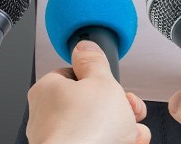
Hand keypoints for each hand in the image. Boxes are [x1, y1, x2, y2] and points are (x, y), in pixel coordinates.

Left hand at [26, 39, 149, 143]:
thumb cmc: (84, 130)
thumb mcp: (101, 81)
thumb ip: (94, 61)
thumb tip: (85, 46)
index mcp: (48, 90)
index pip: (76, 77)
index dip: (102, 81)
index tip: (116, 86)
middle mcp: (48, 117)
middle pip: (92, 105)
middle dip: (119, 108)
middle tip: (129, 110)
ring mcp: (60, 141)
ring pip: (99, 129)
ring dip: (124, 129)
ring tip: (132, 133)